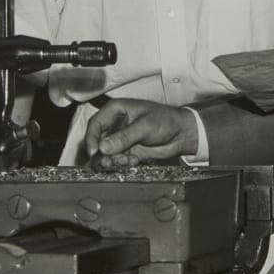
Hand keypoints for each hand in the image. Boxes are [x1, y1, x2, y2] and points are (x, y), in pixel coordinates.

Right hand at [84, 99, 198, 168]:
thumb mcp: (145, 126)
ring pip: (106, 153)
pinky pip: (117, 160)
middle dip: (103, 153)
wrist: (182, 134)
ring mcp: (121, 139)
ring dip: (113, 160)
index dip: (92, 138)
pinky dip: (122, 163)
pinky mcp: (127, 151)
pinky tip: (134, 161)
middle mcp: (116, 124)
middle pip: (98, 141)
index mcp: (117, 110)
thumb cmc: (167, 120)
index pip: (96, 124)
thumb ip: (124, 137)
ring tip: (126, 161)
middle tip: (110, 161)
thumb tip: (104, 147)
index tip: (95, 151)